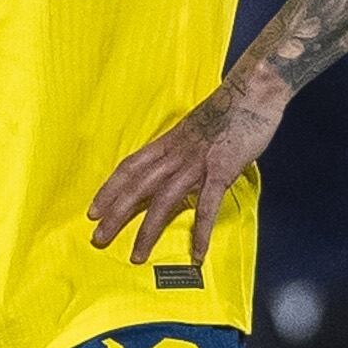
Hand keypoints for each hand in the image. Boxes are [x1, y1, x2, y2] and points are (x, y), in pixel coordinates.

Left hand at [89, 66, 284, 266]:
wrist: (253, 91)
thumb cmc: (229, 108)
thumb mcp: (195, 126)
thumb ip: (183, 147)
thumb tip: (177, 164)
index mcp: (169, 142)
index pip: (130, 167)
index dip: (110, 190)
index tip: (94, 210)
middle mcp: (176, 154)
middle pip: (138, 187)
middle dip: (116, 215)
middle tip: (98, 239)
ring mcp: (197, 163)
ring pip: (163, 200)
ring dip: (147, 230)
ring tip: (137, 255)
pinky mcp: (221, 171)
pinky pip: (207, 206)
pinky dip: (200, 231)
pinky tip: (197, 253)